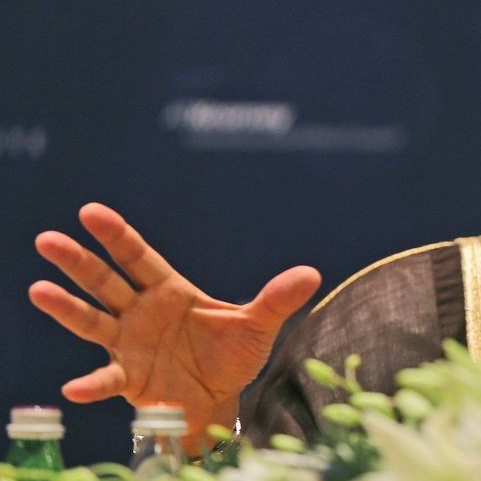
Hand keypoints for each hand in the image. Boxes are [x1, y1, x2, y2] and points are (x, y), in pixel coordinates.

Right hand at [29, 203, 321, 454]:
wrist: (220, 398)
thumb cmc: (233, 355)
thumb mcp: (258, 326)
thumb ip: (276, 300)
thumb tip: (312, 273)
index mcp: (171, 291)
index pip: (139, 258)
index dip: (117, 236)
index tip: (91, 212)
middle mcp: (142, 313)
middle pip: (106, 282)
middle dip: (79, 262)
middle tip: (48, 239)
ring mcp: (130, 344)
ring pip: (93, 320)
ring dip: (66, 307)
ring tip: (38, 290)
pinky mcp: (129, 378)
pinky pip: (108, 378)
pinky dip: (92, 383)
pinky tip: (73, 388)